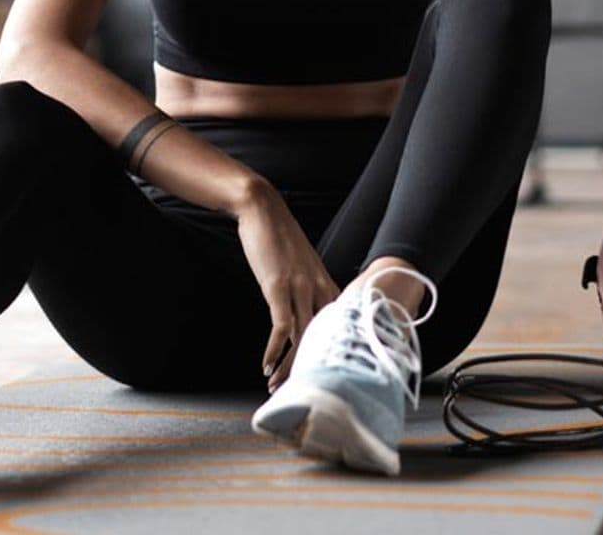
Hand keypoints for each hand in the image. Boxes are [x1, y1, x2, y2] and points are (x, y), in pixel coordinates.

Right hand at [235, 185, 340, 391]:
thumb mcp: (302, 267)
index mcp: (329, 287)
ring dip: (290, 368)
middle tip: (300, 392)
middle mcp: (320, 290)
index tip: (326, 379)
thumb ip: (309, 291)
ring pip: (302, 339)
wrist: (264, 210)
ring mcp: (300, 288)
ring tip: (277, 386)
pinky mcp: (278, 287)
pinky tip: (266, 366)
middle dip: (311, 370)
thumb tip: (307, 317)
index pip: (338, 332)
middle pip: (322, 341)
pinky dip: (274, 351)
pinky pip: (280, 327)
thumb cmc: (281, 239)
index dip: (333, 358)